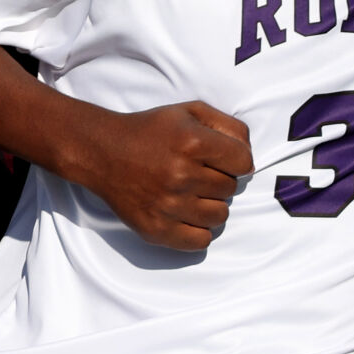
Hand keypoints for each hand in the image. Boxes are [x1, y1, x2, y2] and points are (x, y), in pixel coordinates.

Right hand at [73, 101, 252, 251]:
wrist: (104, 152)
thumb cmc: (151, 131)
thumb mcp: (189, 111)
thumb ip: (228, 126)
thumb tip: (250, 159)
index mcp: (192, 142)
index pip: (244, 162)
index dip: (236, 160)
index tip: (221, 158)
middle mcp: (181, 175)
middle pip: (231, 189)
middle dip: (218, 179)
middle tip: (196, 171)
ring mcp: (169, 205)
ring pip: (220, 216)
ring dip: (210, 204)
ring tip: (190, 191)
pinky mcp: (157, 229)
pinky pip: (201, 241)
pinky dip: (198, 229)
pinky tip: (185, 212)